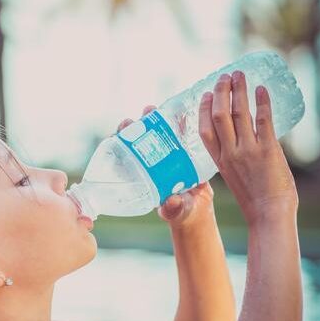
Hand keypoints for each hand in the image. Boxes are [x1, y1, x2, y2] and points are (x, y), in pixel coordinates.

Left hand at [115, 106, 215, 228]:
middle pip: (139, 140)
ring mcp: (166, 154)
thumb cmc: (183, 211)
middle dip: (134, 127)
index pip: (126, 156)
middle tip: (134, 120)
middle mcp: (151, 162)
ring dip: (152, 119)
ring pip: (156, 132)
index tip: (119, 133)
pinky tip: (178, 110)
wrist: (200, 206)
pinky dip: (177, 121)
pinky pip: (178, 132)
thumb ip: (173, 208)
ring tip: (150, 109)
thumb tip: (171, 202)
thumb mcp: (177, 210)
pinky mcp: (182, 149)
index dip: (120, 143)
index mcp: (143, 175)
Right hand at [198, 71, 297, 224]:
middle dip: (221, 92)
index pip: (205, 129)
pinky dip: (262, 102)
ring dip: (239, 90)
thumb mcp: (234, 177)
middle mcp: (230, 153)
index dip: (203, 109)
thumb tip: (242, 139)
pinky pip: (263, 120)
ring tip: (240, 75)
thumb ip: (233, 158)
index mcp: (219, 161)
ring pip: (239, 113)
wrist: (269, 214)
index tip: (206, 94)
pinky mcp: (268, 150)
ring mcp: (248, 151)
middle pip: (219, 115)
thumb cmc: (254, 199)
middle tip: (224, 76)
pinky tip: (262, 89)